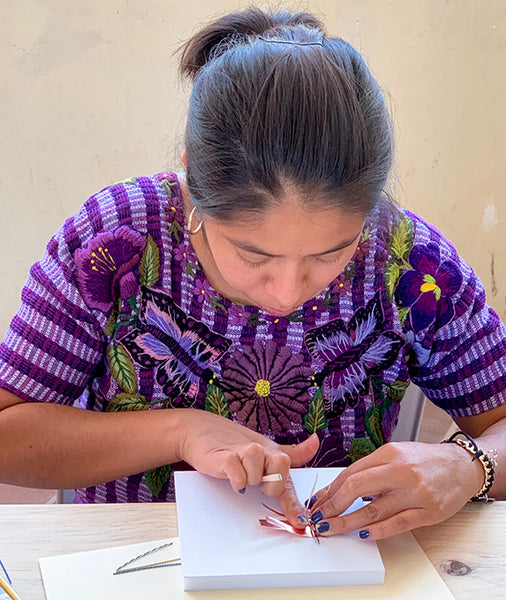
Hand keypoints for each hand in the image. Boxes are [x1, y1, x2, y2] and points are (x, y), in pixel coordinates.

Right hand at [176, 409, 319, 527]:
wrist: (199, 432)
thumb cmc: (232, 443)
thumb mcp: (264, 449)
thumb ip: (290, 452)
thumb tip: (315, 441)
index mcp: (272, 452)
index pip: (289, 476)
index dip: (294, 503)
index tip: (299, 522)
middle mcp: (262, 451)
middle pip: (280, 471)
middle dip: (269, 485)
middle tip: (256, 482)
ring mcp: (243, 452)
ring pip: (257, 474)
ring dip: (248, 479)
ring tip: (239, 473)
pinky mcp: (226, 457)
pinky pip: (239, 476)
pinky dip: (236, 480)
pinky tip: (230, 474)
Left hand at [307, 441, 483, 538]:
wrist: (461, 466)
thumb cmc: (424, 460)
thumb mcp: (395, 454)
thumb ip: (370, 470)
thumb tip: (339, 489)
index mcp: (389, 454)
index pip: (351, 473)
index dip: (331, 489)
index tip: (318, 501)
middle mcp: (400, 471)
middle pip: (357, 488)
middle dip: (333, 505)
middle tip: (319, 517)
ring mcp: (415, 492)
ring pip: (374, 510)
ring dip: (348, 522)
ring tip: (331, 529)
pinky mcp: (429, 511)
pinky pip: (398, 523)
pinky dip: (378, 530)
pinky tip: (364, 534)